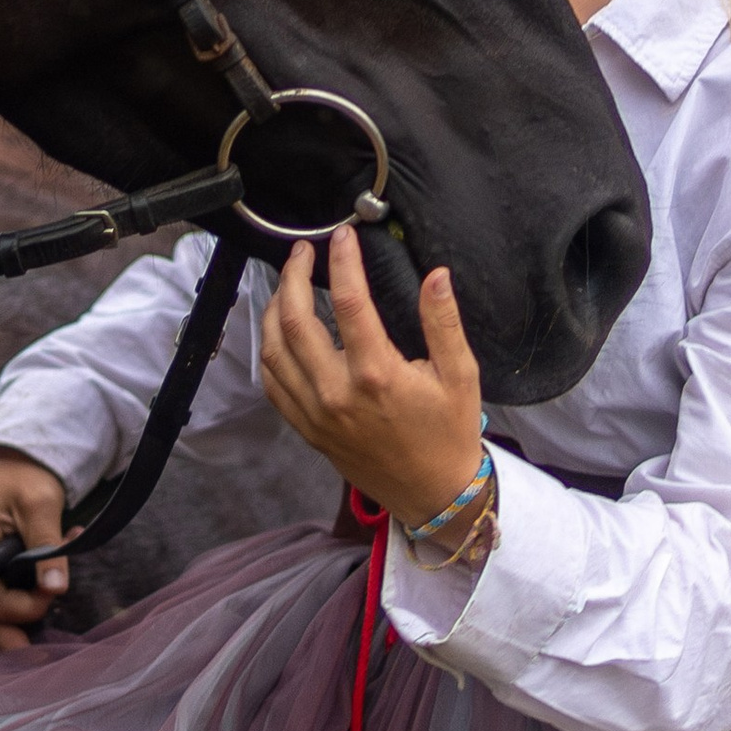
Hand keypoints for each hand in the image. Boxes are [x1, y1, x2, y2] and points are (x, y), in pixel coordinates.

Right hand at [0, 447, 68, 649]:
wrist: (6, 456)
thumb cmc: (19, 473)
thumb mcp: (39, 503)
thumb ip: (47, 546)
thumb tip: (56, 589)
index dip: (26, 607)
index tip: (55, 591)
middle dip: (18, 629)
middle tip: (47, 642)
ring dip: (23, 611)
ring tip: (53, 594)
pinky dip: (21, 597)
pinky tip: (46, 582)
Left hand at [259, 225, 487, 534]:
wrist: (433, 494)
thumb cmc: (450, 433)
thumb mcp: (461, 375)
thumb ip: (444, 322)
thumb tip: (437, 276)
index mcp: (376, 375)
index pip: (349, 302)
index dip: (343, 261)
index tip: (343, 236)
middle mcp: (337, 393)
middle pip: (295, 320)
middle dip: (293, 276)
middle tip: (302, 251)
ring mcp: (316, 413)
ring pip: (274, 350)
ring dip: (274, 308)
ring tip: (288, 282)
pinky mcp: (307, 429)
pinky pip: (273, 383)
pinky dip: (269, 350)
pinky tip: (279, 329)